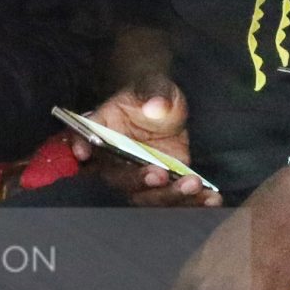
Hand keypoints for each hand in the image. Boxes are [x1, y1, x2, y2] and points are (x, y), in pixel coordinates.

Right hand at [74, 78, 219, 207]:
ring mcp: (139, 176)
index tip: (83, 152)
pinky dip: (192, 203)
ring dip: (170, 195)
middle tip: (160, 173)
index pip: (82, 140)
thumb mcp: (155, 86)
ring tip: (194, 185)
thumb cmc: (153, 95)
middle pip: (119, 178)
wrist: (168, 108)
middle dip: (139, 180)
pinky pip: (174, 199)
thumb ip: (154, 94)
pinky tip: (211, 199)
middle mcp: (115, 160)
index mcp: (103, 131)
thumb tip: (156, 107)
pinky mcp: (163, 185)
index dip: (78, 147)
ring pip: (147, 196)